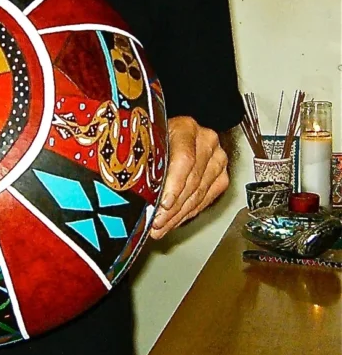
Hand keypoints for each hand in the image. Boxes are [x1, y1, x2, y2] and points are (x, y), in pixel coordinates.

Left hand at [150, 116, 229, 238]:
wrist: (172, 134)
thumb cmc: (156, 137)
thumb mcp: (147, 142)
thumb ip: (143, 161)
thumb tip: (133, 192)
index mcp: (186, 127)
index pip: (184, 159)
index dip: (174, 185)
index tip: (162, 204)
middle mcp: (206, 141)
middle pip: (192, 180)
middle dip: (172, 207)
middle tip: (156, 223)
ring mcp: (217, 158)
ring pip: (200, 193)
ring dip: (178, 215)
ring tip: (161, 227)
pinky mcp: (221, 175)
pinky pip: (206, 199)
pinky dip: (189, 213)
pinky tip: (174, 221)